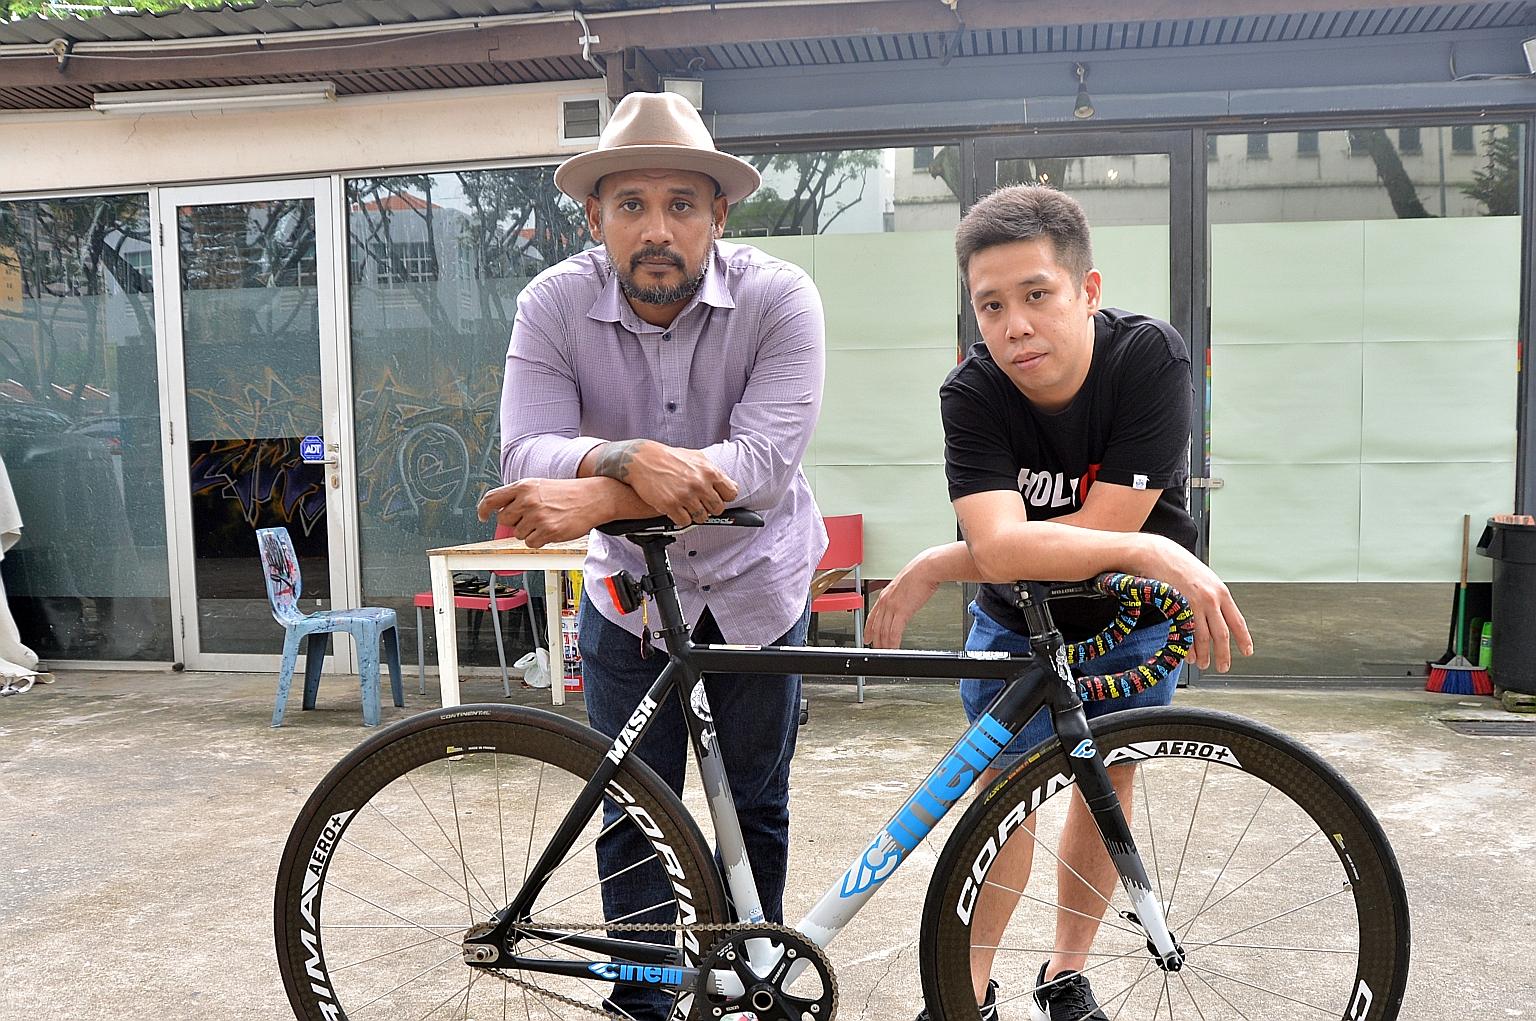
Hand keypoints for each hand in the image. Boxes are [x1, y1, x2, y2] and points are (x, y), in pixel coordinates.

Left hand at [476, 478, 604, 546]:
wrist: (592, 498)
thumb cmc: (566, 493)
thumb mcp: (539, 486)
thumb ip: (518, 496)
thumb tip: (499, 511)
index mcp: (523, 486)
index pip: (492, 499)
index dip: (483, 509)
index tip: (482, 516)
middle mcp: (528, 500)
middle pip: (504, 520)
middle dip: (515, 521)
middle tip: (531, 516)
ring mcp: (537, 516)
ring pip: (518, 534)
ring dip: (529, 531)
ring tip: (546, 520)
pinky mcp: (548, 531)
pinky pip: (531, 543)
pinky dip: (539, 540)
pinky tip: (551, 529)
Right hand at [594, 440, 737, 525]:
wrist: (642, 460)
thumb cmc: (667, 458)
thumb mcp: (695, 457)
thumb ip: (712, 470)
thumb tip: (727, 483)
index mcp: (709, 472)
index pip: (731, 493)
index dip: (724, 497)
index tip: (717, 497)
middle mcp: (699, 484)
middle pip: (718, 508)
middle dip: (709, 508)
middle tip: (700, 503)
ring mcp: (685, 496)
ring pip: (702, 517)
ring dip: (695, 514)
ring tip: (686, 505)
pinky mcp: (671, 505)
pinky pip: (684, 522)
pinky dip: (681, 518)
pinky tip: (676, 509)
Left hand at [867, 551, 942, 648]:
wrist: (926, 569)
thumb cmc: (919, 574)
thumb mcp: (903, 586)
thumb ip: (899, 597)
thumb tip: (903, 604)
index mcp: (885, 595)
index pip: (872, 616)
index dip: (868, 629)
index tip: (867, 637)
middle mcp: (885, 601)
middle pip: (876, 626)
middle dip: (876, 641)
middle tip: (877, 650)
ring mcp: (892, 606)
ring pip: (884, 631)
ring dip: (884, 644)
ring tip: (886, 653)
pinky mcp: (901, 611)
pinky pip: (894, 632)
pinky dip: (893, 643)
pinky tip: (894, 648)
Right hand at [1133, 536, 1253, 671]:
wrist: (1155, 553)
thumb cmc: (1177, 563)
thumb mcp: (1203, 577)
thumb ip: (1212, 596)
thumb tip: (1217, 616)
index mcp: (1221, 591)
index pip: (1237, 621)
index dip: (1243, 639)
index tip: (1247, 651)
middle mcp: (1211, 599)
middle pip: (1222, 635)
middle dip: (1224, 654)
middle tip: (1223, 667)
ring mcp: (1194, 604)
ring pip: (1204, 637)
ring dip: (1204, 655)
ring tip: (1202, 664)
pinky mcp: (1177, 608)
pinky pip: (1185, 634)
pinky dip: (1187, 648)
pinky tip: (1188, 655)